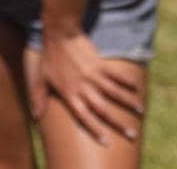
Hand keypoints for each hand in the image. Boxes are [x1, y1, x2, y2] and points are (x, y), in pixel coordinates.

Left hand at [28, 30, 144, 143]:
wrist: (59, 34)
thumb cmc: (49, 58)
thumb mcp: (41, 78)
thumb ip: (38, 97)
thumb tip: (35, 115)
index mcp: (69, 94)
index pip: (84, 117)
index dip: (95, 130)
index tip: (107, 141)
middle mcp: (83, 88)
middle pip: (103, 110)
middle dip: (118, 124)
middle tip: (132, 134)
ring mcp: (93, 76)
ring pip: (114, 93)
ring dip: (128, 103)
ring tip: (141, 111)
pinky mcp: (100, 64)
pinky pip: (117, 75)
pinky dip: (127, 82)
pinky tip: (137, 88)